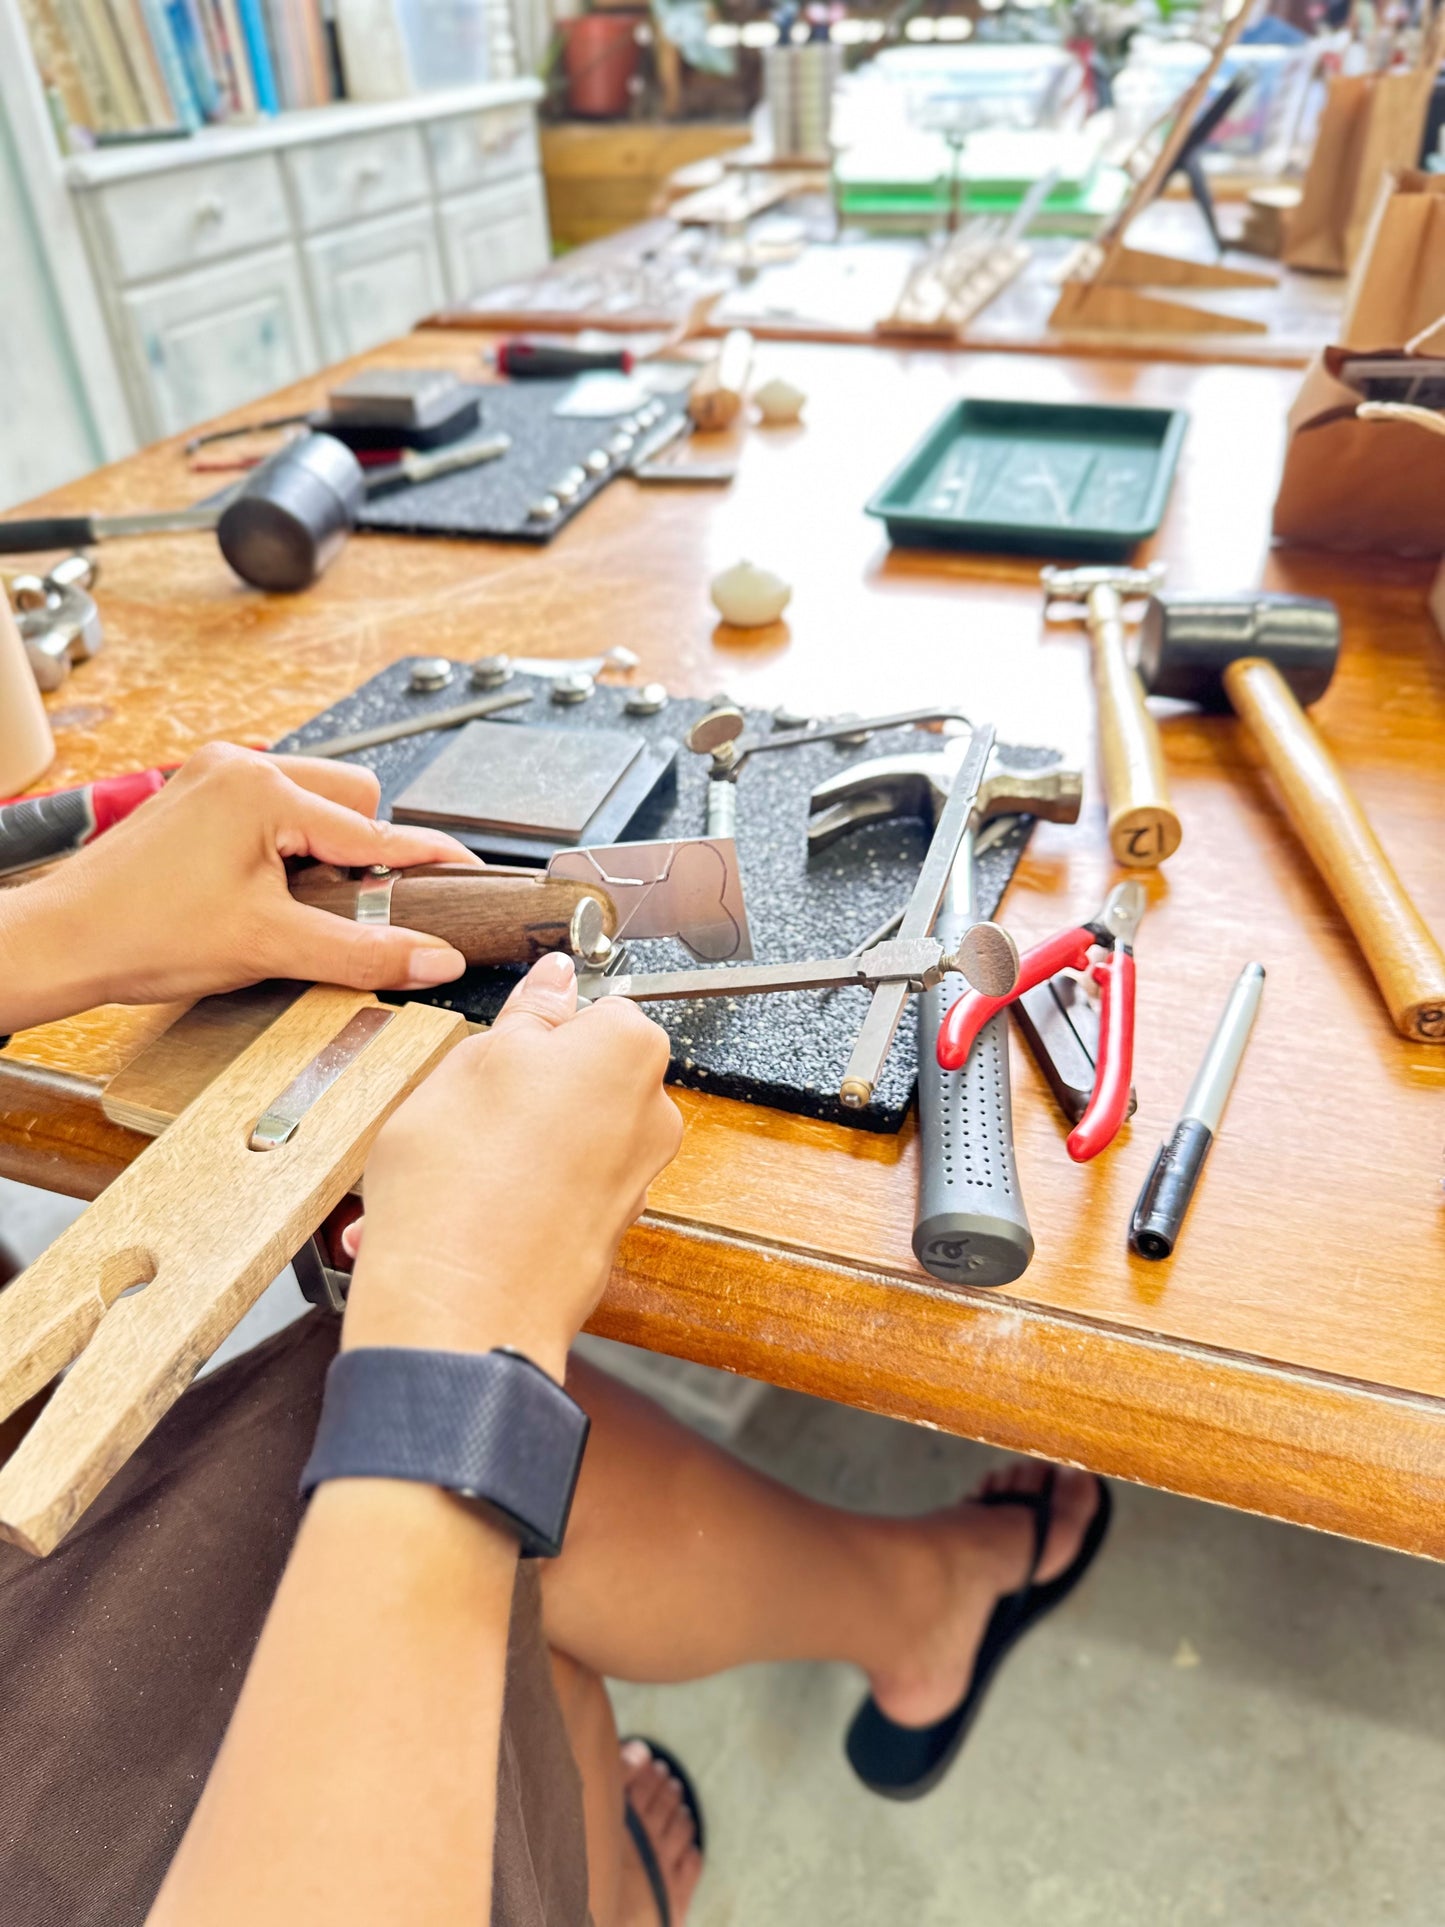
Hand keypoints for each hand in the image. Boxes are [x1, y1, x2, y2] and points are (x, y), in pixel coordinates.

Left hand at [0, 744, 479, 1030]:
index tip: (468, 874)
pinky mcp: (197, 797)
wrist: (62, 942)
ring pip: (314, 801)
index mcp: (263, 791)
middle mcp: (240, 768)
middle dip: (363, 854)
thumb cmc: (140, 933)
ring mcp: (214, 778)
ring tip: (304, 903)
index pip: (372, 831)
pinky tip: (272, 890)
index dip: (425, 861)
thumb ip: (364, 951)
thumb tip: (433, 957)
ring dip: (326, 850)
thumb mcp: (271, 946)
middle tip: (354, 909)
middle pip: (351, 799)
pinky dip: (290, 846)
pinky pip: (274, 807)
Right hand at [342, 954, 682, 1380]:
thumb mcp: (475, 1059)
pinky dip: (512, 1197)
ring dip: (507, 1149)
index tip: (497, 1051)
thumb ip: (527, 1016)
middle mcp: (651, 1118)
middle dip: (524, 1092)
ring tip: (447, 1168)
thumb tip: (554, 982)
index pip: (594, 1011)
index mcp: (630, 1052)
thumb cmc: (463, 1182)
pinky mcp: (604, 1237)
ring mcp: (632, 1183)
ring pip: (561, 1141)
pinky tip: (458, 1210)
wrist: (459, 1308)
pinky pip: (553, 1196)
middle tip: (462, 1108)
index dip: (536, 1031)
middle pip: (582, 1079)